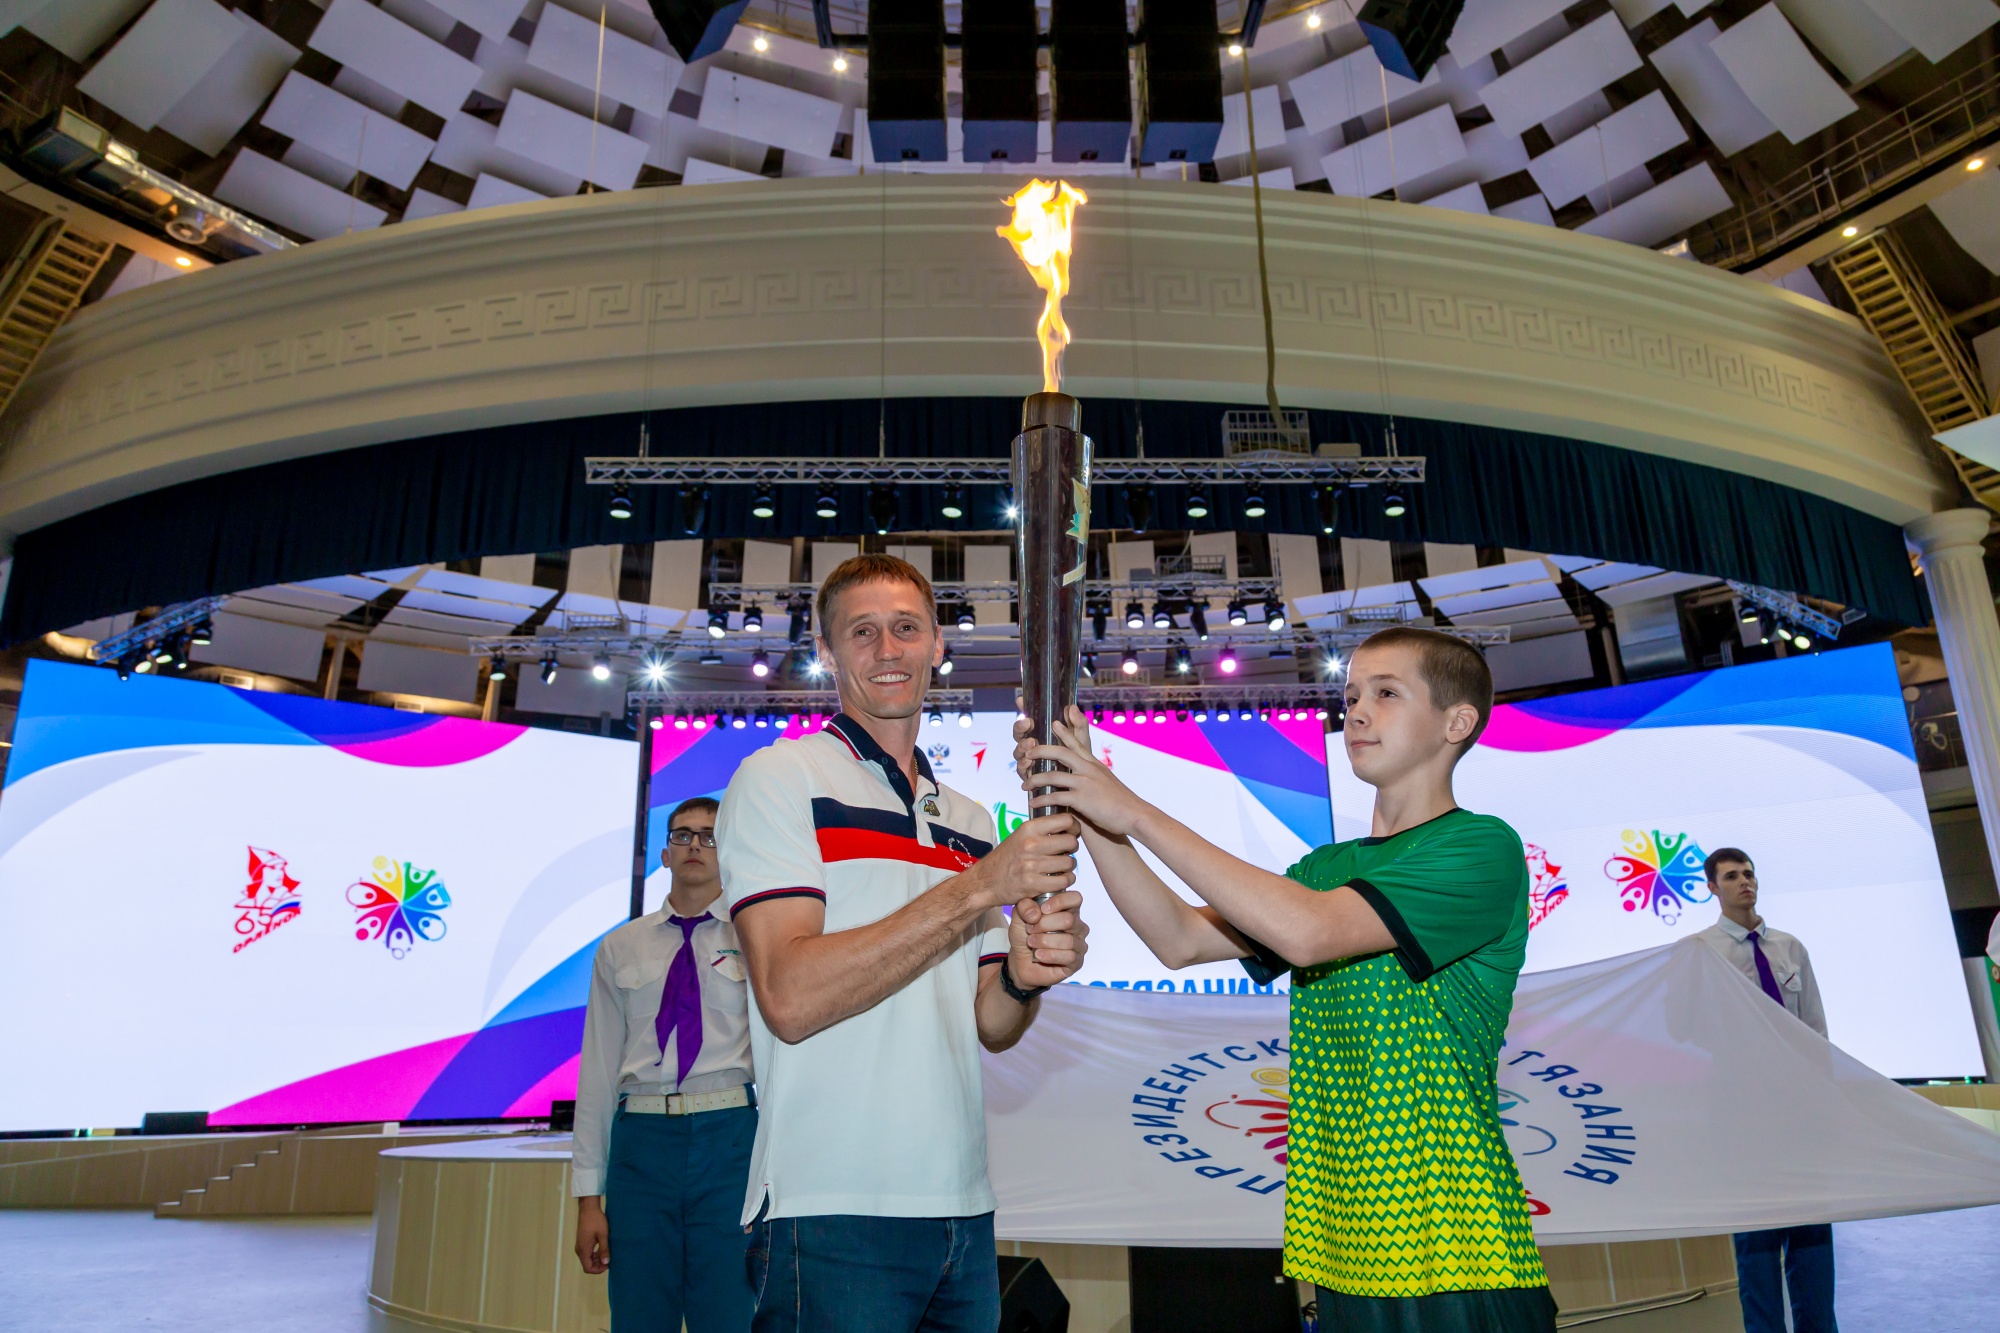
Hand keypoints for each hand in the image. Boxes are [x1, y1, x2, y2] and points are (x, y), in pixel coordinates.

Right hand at [575, 1196, 609, 1273]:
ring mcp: (580, 1246)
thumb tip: (606, 1263)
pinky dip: (594, 1254)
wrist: (588, 1208)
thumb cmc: (596, 1220)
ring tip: (607, 1253)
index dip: (598, 1270)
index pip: (588, 1268)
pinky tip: (602, 1249)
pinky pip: (587, 1253)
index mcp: (583, 1250)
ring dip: (597, 1259)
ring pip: (587, 1259)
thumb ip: (604, 1250)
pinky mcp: (582, 1242)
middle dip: (598, 1265)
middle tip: (609, 1259)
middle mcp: (579, 1250)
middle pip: (587, 1265)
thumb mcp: (603, 1235)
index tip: (608, 1264)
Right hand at [958, 812, 1078, 911]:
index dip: (1074, 827)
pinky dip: (1064, 881)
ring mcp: (1032, 865)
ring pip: (1070, 863)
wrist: (986, 881)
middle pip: (1071, 842)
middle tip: (1064, 853)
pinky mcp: (1034, 884)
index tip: (1071, 834)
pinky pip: (1064, 880)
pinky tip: (1057, 879)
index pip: (1066, 820)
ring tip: (1059, 868)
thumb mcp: (1020, 835)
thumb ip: (1042, 830)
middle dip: (1071, 849)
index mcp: (1028, 828)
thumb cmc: (1007, 858)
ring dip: (1068, 867)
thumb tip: (1068, 825)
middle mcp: (1031, 844)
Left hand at [1010, 889, 1088, 987]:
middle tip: (1030, 930)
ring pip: (1068, 940)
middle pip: (1069, 920)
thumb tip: (1036, 912)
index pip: (1075, 898)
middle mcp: (1077, 926)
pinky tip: (1039, 955)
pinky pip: (1069, 956)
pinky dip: (1050, 955)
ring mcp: (1078, 945)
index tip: (1042, 910)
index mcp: (1067, 910)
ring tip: (1031, 943)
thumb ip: (1024, 907)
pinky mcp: (1076, 962)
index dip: (1059, 902)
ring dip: (1045, 941)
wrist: (1020, 961)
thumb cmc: (1025, 936)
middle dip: (1045, 925)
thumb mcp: (1019, 917)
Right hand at [1012, 706, 1095, 786]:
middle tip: (1027, 723)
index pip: (1029, 720)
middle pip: (1019, 734)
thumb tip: (1072, 707)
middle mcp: (1033, 746)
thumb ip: (1078, 724)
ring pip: (1018, 751)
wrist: (1082, 789)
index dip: (1023, 709)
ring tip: (1030, 742)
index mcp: (1043, 735)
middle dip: (1019, 727)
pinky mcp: (1030, 777)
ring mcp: (1030, 761)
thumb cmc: (1080, 761)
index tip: (1022, 700)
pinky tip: (1028, 762)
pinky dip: (1023, 765)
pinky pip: (1021, 770)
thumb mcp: (1082, 741)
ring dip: (1021, 745)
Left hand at [1019, 709, 1152, 837]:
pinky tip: (1033, 803)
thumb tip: (1087, 776)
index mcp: (1094, 764)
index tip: (1054, 722)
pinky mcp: (1082, 799)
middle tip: (1026, 752)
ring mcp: (1085, 783)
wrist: (1134, 815)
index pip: (1077, 743)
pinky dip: (1042, 800)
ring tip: (1024, 784)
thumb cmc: (1121, 803)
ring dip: (1035, 779)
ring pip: (1053, 775)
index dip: (1065, 732)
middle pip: (1060, 753)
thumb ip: (1095, 776)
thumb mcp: (1108, 782)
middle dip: (1040, 750)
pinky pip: (1055, 796)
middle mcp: (1089, 769)